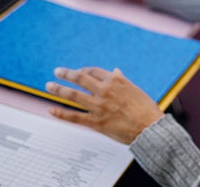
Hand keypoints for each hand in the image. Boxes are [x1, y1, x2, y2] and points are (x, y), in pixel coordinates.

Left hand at [46, 67, 163, 144]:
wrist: (150, 128)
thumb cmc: (146, 109)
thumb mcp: (135, 90)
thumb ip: (122, 81)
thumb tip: (115, 71)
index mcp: (115, 81)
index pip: (93, 71)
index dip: (83, 70)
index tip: (78, 72)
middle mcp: (105, 91)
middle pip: (80, 78)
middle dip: (66, 74)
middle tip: (57, 71)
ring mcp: (99, 106)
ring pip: (73, 95)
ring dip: (59, 89)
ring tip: (49, 85)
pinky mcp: (96, 122)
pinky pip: (75, 117)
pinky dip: (61, 113)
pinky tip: (51, 110)